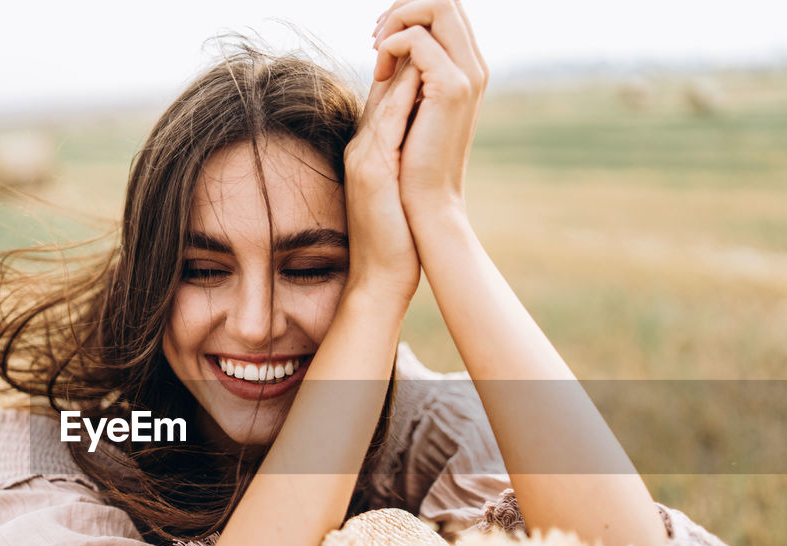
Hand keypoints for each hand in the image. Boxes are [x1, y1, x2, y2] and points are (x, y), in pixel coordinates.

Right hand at [341, 49, 423, 307]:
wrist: (378, 278)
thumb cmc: (394, 239)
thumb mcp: (396, 188)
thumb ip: (400, 155)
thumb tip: (421, 129)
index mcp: (368, 149)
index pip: (385, 93)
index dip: (403, 62)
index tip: (426, 43)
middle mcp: (361, 146)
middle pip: (381, 84)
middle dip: (402, 49)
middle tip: (424, 26)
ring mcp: (363, 156)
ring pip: (383, 95)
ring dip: (404, 62)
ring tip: (424, 36)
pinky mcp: (373, 170)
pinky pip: (387, 121)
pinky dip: (403, 96)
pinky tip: (422, 76)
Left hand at [372, 0, 488, 215]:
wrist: (425, 203)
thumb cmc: (411, 163)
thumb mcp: (408, 108)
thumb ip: (407, 75)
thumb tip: (391, 45)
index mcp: (465, 69)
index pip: (445, 11)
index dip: (410, 10)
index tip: (381, 37)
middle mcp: (472, 66)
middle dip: (404, 6)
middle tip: (377, 38)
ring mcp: (466, 75)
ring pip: (437, 5)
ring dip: (398, 19)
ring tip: (378, 52)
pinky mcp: (451, 89)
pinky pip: (418, 39)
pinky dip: (391, 45)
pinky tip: (379, 73)